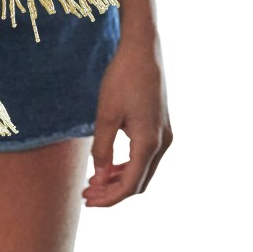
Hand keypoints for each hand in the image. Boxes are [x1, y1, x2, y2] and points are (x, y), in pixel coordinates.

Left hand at [82, 35, 173, 206]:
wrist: (143, 51)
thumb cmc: (122, 78)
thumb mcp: (106, 114)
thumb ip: (102, 148)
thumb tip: (99, 178)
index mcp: (149, 143)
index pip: (130, 184)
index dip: (109, 198)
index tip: (88, 201)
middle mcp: (162, 143)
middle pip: (139, 182)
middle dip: (113, 191)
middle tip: (87, 193)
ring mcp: (165, 136)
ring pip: (143, 170)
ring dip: (120, 179)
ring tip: (94, 182)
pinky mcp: (161, 128)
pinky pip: (146, 157)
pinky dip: (128, 166)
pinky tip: (109, 165)